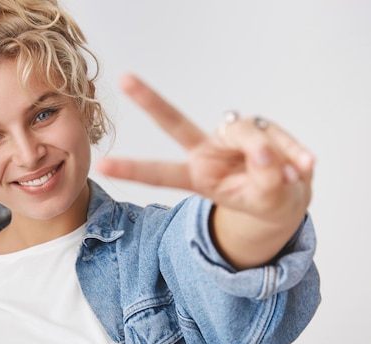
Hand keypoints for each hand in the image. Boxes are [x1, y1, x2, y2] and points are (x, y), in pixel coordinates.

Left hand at [96, 74, 314, 267]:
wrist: (287, 195)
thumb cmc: (267, 200)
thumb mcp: (266, 201)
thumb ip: (264, 179)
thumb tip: (263, 152)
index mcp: (199, 178)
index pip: (162, 173)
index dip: (135, 169)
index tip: (103, 165)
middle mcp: (206, 152)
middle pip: (176, 124)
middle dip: (151, 102)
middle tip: (125, 80)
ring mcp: (228, 136)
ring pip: (246, 132)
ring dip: (273, 156)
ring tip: (291, 176)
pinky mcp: (252, 126)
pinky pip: (273, 133)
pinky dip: (293, 152)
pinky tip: (303, 167)